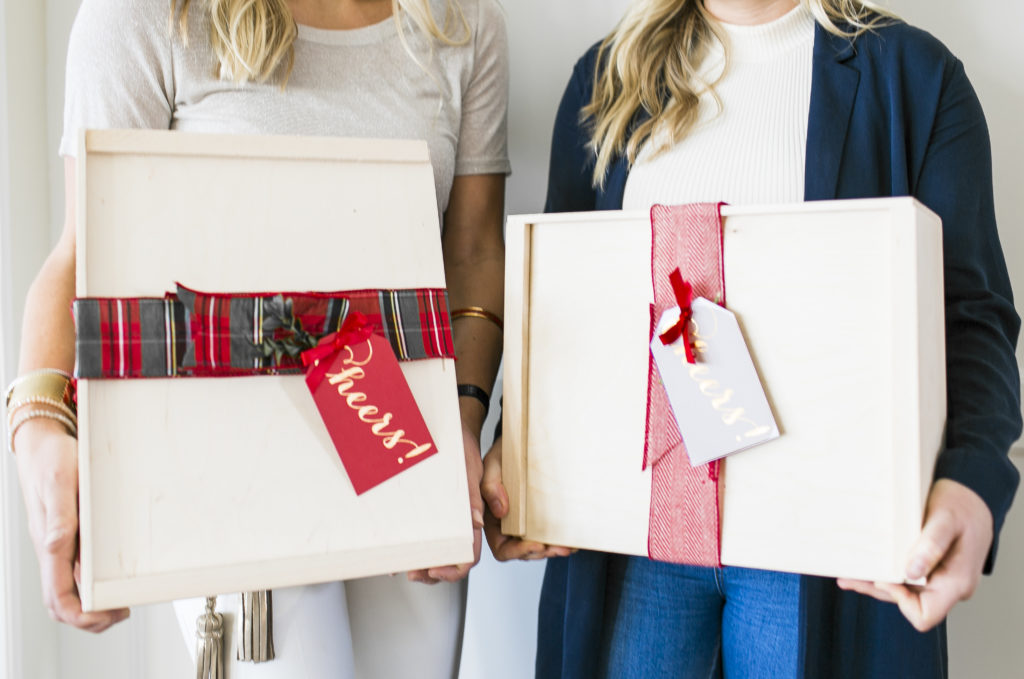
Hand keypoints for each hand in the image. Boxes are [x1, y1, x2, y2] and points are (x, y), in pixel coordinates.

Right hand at [13, 419, 129, 631]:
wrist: (43, 443)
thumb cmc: (52, 460)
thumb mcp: (60, 483)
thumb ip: (60, 517)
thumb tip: (58, 548)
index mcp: (49, 543)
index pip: (58, 597)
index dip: (83, 615)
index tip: (111, 614)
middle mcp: (51, 549)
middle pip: (61, 603)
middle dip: (91, 618)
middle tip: (122, 612)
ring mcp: (57, 545)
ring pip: (66, 590)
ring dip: (91, 604)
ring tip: (119, 602)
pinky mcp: (65, 536)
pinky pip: (73, 571)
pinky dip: (91, 584)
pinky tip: (111, 577)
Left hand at [407, 422, 484, 583]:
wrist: (454, 427)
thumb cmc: (463, 444)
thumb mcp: (468, 465)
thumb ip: (473, 494)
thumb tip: (476, 523)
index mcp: (474, 513)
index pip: (470, 551)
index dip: (455, 567)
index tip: (436, 570)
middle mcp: (462, 519)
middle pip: (453, 558)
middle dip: (434, 572)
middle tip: (414, 573)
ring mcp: (449, 516)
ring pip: (440, 551)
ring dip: (424, 565)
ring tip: (405, 568)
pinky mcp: (435, 509)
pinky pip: (427, 534)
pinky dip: (413, 548)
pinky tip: (397, 553)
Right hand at [480, 437, 572, 560]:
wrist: (518, 441)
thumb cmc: (502, 453)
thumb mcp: (492, 463)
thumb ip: (490, 485)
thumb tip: (501, 511)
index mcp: (491, 518)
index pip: (501, 547)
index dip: (517, 551)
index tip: (537, 545)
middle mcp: (507, 524)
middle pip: (522, 552)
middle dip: (541, 553)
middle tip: (559, 548)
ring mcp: (524, 522)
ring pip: (538, 547)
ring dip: (553, 550)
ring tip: (569, 546)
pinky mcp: (540, 515)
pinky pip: (549, 534)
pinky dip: (561, 540)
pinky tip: (573, 539)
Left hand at [837, 478, 992, 631]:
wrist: (974, 500)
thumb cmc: (962, 507)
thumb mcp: (947, 520)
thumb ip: (931, 546)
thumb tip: (911, 573)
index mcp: (956, 582)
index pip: (926, 615)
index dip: (902, 602)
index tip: (886, 578)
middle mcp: (947, 587)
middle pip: (907, 603)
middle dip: (877, 590)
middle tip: (848, 578)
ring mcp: (937, 580)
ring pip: (902, 591)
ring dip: (875, 583)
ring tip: (847, 576)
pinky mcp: (929, 570)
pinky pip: (904, 579)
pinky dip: (885, 574)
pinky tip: (864, 569)